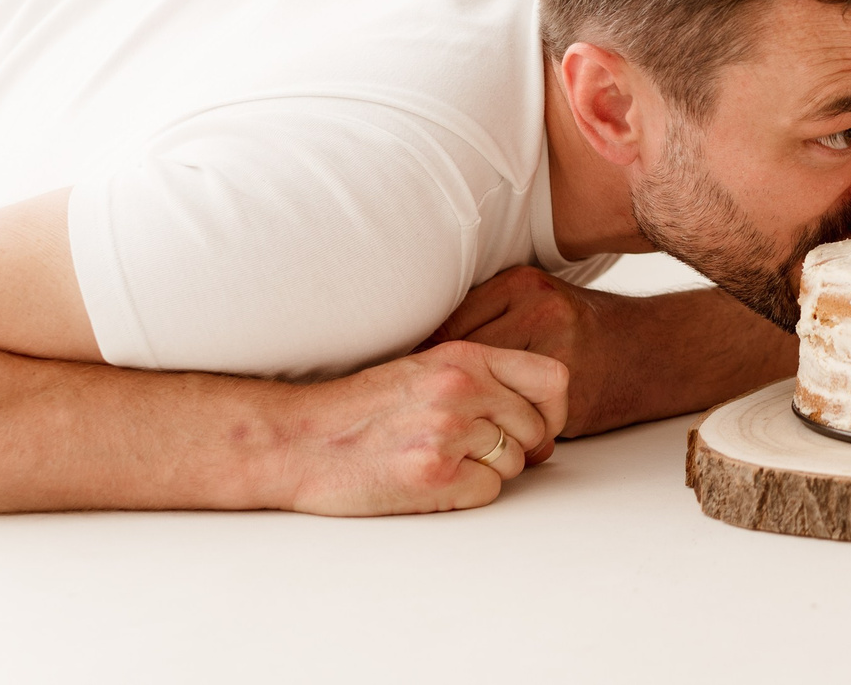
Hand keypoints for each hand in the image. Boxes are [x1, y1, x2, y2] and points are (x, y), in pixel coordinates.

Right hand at [274, 340, 568, 514]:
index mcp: (464, 357)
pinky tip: (428, 482)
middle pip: (536, 428)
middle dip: (517, 448)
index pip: (552, 378)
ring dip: (487, 471)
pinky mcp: (434, 474)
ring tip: (440, 462)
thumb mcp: (424, 370)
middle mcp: (462, 388)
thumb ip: (480, 379)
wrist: (296, 440)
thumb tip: (538, 413)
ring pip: (514, 463)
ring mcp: (448, 431)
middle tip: (475, 455)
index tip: (540, 426)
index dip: (554, 409)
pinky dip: (465, 494)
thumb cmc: (358, 410)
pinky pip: (487, 492)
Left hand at [425, 265, 630, 437]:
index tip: (414, 380)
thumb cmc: (582, 329)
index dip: (426, 357)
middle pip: (463, 358)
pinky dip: (501, 425)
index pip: (449, 323)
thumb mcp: (536, 301)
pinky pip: (515, 415)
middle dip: (442, 386)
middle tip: (423, 407)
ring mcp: (556, 352)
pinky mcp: (568, 392)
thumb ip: (489, 314)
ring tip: (450, 421)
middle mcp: (539, 312)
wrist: (648, 351)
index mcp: (523, 284)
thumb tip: (420, 350)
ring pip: (487, 391)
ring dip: (468, 410)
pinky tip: (492, 430)